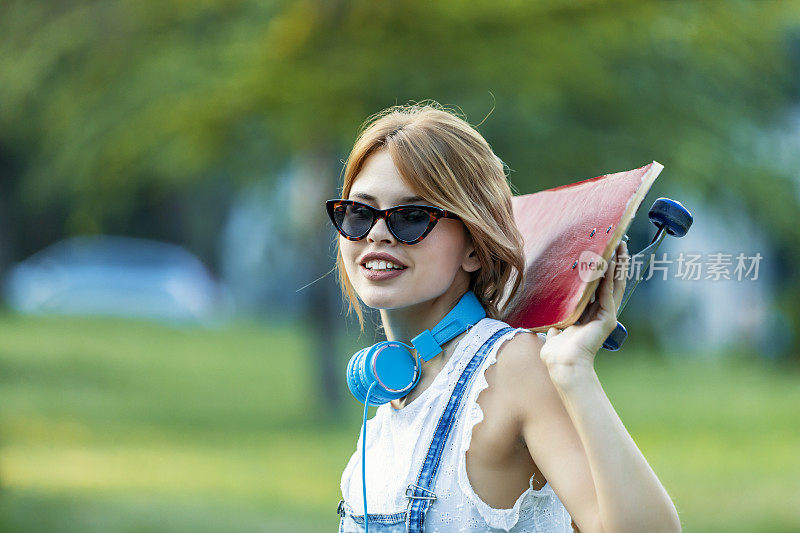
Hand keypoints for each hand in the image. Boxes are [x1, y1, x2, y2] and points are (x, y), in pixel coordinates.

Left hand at [540, 241, 628, 379]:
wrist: (563, 365)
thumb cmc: (557, 353)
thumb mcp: (555, 331)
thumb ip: (556, 325)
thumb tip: (551, 325)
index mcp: (588, 314)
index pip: (597, 287)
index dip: (600, 270)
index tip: (601, 251)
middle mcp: (599, 313)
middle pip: (610, 281)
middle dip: (614, 261)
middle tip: (617, 241)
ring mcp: (605, 315)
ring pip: (614, 284)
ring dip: (618, 264)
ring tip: (620, 244)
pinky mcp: (607, 318)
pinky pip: (609, 292)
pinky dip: (611, 275)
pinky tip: (612, 260)